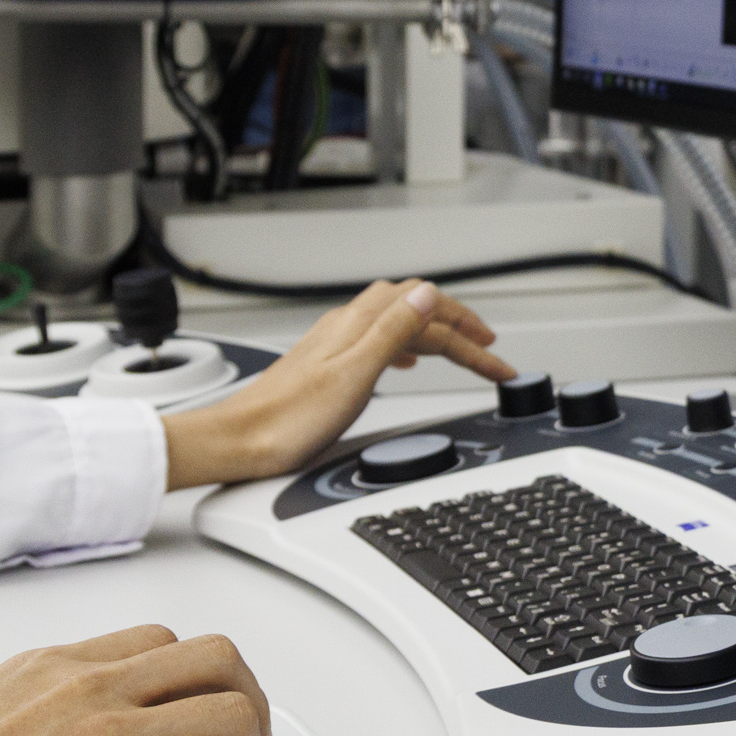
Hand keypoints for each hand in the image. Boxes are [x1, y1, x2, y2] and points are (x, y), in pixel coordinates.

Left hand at [163, 278, 509, 487]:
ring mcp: (335, 343)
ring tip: (459, 348)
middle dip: (457, 324)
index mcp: (357, 325)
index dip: (468, 335)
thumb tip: (426, 293)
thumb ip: (392, 331)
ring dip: (434, 332)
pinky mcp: (327, 364)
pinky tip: (403, 360)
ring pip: (397, 322)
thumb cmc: (287, 420)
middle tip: (489, 347)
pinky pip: (378, 339)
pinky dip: (405, 343)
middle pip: (414, 310)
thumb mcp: (354, 376)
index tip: (497, 359)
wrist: (238, 441)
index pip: (428, 316)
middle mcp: (346, 326)